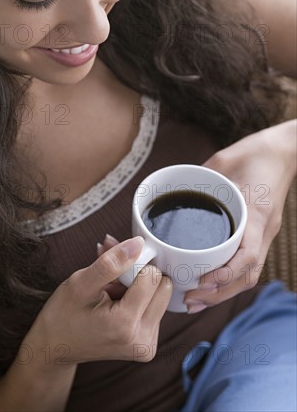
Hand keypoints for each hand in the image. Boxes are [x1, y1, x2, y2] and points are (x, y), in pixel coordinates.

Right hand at [23, 236, 172, 365]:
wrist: (56, 346)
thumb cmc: (63, 314)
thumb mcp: (81, 283)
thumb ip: (111, 262)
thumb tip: (138, 244)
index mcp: (125, 324)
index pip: (152, 277)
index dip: (133, 266)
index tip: (114, 271)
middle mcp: (142, 340)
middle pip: (164, 287)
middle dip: (140, 277)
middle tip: (113, 283)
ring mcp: (146, 346)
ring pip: (162, 296)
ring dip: (140, 289)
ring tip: (112, 296)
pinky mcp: (148, 346)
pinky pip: (156, 308)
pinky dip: (140, 300)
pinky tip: (118, 304)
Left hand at [184, 119, 296, 312]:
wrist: (282, 151)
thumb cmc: (254, 152)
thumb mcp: (223, 161)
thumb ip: (200, 178)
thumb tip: (170, 193)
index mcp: (257, 213)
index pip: (247, 254)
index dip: (225, 274)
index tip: (201, 282)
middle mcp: (263, 229)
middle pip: (247, 275)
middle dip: (218, 294)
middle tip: (189, 301)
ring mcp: (264, 233)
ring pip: (248, 274)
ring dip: (223, 292)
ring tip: (195, 301)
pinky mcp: (260, 233)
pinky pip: (247, 262)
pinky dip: (229, 279)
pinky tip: (209, 284)